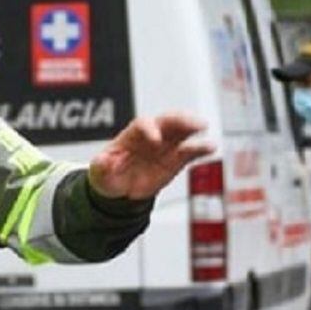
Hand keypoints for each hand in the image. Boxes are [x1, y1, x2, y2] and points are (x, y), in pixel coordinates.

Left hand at [88, 112, 214, 200]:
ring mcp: (166, 145)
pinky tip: (211, 147)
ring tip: (203, 127)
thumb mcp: (99, 173)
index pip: (143, 124)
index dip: (149, 129)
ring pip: (182, 131)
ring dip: (193, 127)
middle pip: (167, 121)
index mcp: (132, 135)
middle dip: (179, 120)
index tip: (155, 139)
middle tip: (191, 123)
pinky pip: (190, 151)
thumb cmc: (108, 174)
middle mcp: (152, 135)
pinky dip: (201, 148)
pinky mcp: (176, 158)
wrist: (121, 189)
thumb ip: (101, 166)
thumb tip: (103, 162)